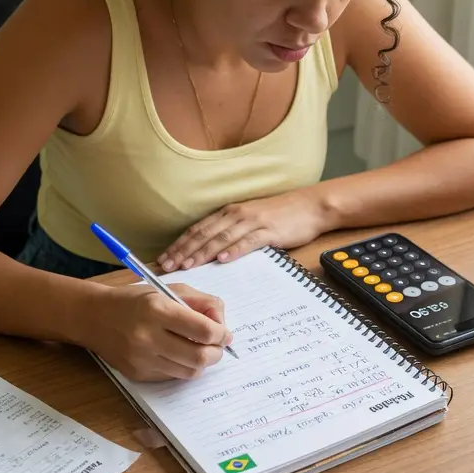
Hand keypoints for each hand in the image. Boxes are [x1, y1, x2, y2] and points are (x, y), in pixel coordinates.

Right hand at [85, 282, 232, 380]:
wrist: (94, 317)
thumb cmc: (134, 300)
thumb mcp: (167, 290)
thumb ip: (199, 302)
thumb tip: (221, 323)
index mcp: (157, 309)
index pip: (203, 330)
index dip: (221, 334)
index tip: (225, 333)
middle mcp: (148, 336)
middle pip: (199, 356)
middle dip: (217, 352)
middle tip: (218, 346)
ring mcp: (142, 359)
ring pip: (189, 371)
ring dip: (202, 362)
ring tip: (200, 350)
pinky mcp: (138, 374)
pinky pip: (173, 376)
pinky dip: (183, 367)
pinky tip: (179, 354)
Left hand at [158, 190, 329, 271]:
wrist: (310, 206)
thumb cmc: (280, 216)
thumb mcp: (250, 221)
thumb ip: (231, 233)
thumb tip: (210, 253)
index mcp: (229, 213)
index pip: (198, 229)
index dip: (179, 244)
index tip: (164, 258)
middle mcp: (236, 214)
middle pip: (204, 234)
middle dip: (183, 250)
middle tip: (167, 266)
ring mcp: (252, 222)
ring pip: (221, 238)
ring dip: (202, 252)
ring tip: (188, 265)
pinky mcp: (268, 231)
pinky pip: (248, 241)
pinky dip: (234, 250)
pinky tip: (222, 259)